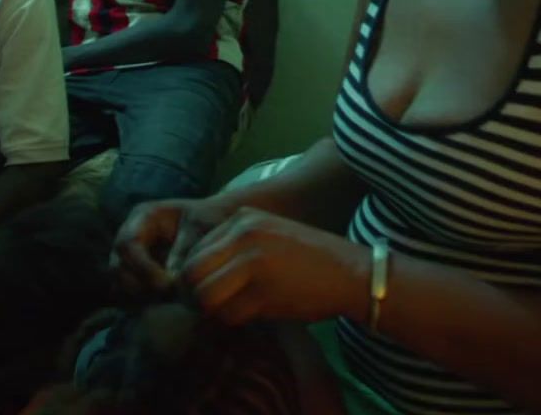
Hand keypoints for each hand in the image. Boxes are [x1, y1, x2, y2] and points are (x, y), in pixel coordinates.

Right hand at [111, 196, 240, 300]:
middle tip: (170, 296)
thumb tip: (171, 280)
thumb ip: (184, 251)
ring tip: (170, 300)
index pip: (127, 244)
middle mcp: (129, 238)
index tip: (167, 284)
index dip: (142, 267)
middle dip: (140, 286)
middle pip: (117, 268)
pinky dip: (143, 305)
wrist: (213, 224)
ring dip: (141, 298)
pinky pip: (127, 299)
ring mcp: (128, 259)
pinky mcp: (134, 279)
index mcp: (143, 217)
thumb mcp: (200, 227)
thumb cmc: (208, 220)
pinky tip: (166, 303)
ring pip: (119, 287)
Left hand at [176, 207, 367, 326]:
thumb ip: (232, 248)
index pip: (193, 250)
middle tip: (210, 307)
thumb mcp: (267, 235)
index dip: (194, 276)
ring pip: (204, 296)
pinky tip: (253, 314)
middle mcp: (242, 234)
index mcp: (241, 218)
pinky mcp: (263, 291)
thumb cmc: (308, 258)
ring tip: (232, 311)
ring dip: (212, 311)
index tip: (208, 290)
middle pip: (190, 273)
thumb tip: (193, 278)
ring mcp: (252, 262)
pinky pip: (228, 314)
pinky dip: (234, 321)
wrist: (350, 272)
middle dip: (194, 295)